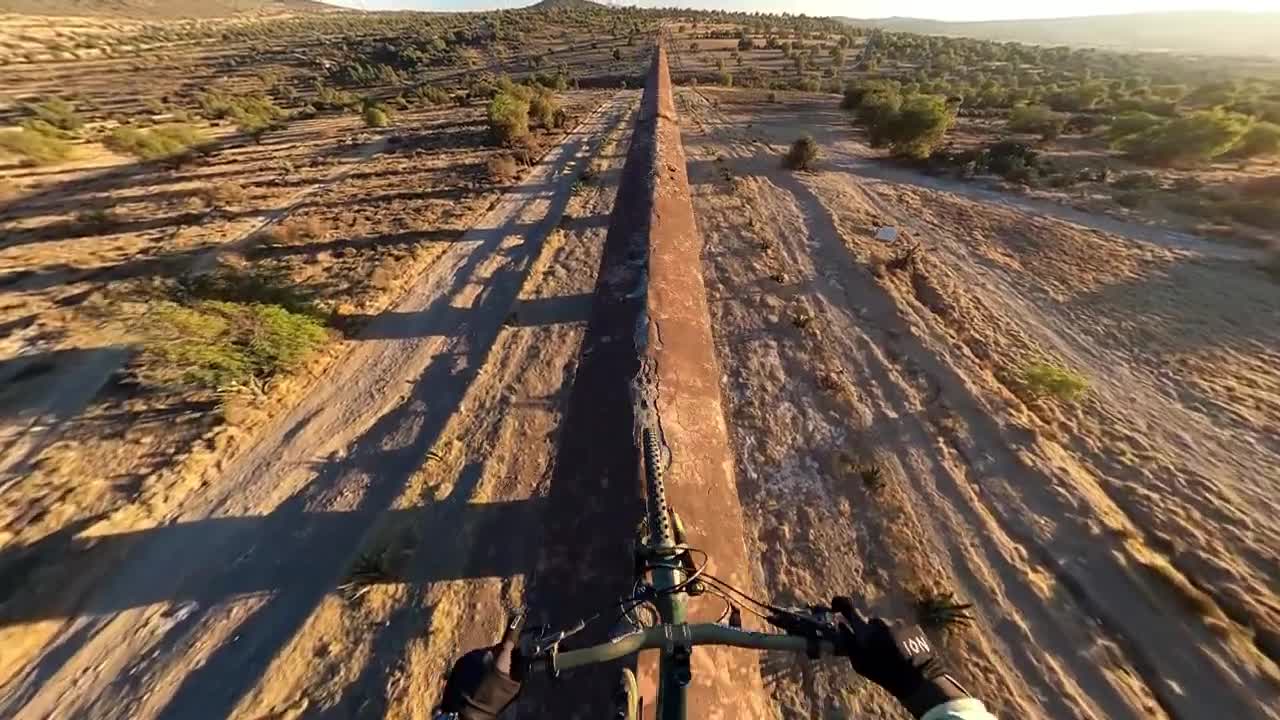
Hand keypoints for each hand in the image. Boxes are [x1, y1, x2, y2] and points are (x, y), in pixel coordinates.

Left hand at [440, 614, 525, 719]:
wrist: (465, 713)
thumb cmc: (492, 703)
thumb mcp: (513, 689)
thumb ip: (519, 670)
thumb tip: (522, 658)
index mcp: (499, 659)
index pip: (510, 638)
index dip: (516, 627)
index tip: (520, 615)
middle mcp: (483, 654)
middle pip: (497, 648)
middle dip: (501, 656)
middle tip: (502, 672)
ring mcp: (469, 657)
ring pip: (484, 654)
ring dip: (487, 661)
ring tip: (487, 679)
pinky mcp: (459, 663)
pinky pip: (472, 660)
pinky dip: (476, 666)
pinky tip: (477, 679)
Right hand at [831, 597, 967, 717]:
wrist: (918, 677)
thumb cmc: (883, 673)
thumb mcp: (859, 663)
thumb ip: (848, 642)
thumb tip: (841, 626)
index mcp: (864, 628)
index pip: (848, 607)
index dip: (840, 604)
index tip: (836, 605)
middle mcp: (880, 620)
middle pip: (870, 621)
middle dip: (870, 631)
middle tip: (873, 648)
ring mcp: (898, 622)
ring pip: (887, 626)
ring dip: (886, 635)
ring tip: (891, 653)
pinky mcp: (913, 627)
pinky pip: (902, 630)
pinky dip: (900, 638)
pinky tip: (903, 652)